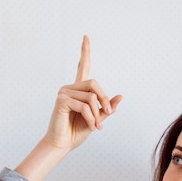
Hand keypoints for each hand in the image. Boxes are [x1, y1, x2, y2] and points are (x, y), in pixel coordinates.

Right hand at [44, 36, 122, 152]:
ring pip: (91, 97)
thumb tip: (120, 96)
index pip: (82, 67)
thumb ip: (107, 107)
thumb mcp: (98, 118)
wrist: (63, 144)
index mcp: (79, 90)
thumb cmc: (77, 131)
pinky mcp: (61, 100)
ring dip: (97, 114)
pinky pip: (84, 106)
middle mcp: (70, 88)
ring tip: (96, 126)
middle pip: (94, 83)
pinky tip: (91, 126)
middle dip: (104, 99)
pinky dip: (91, 117)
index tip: (85, 36)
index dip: (84, 52)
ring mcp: (64, 93)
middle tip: (108, 114)